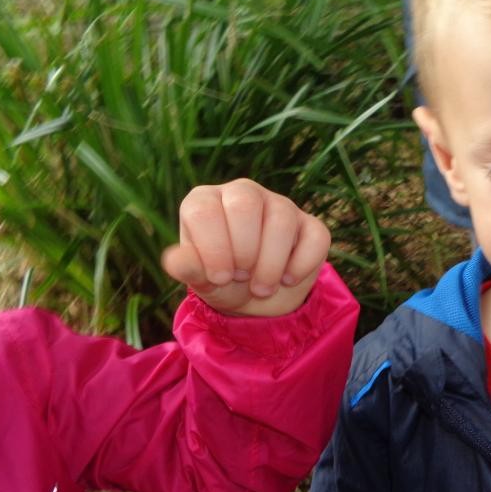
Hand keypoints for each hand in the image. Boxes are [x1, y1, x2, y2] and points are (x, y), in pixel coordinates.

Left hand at [162, 179, 329, 317]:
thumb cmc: (223, 281)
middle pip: (244, 205)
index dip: (213, 249)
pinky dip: (301, 266)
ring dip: (271, 265)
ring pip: (282, 220)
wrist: (257, 298)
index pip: (204, 211)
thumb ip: (188, 268)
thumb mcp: (201, 280)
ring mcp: (279, 205)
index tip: (219, 277)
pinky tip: (287, 279)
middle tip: (241, 276)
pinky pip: (315, 237)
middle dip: (244, 251)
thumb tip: (175, 262)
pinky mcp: (310, 224)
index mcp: (205, 201)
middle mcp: (242, 193)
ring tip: (261, 287)